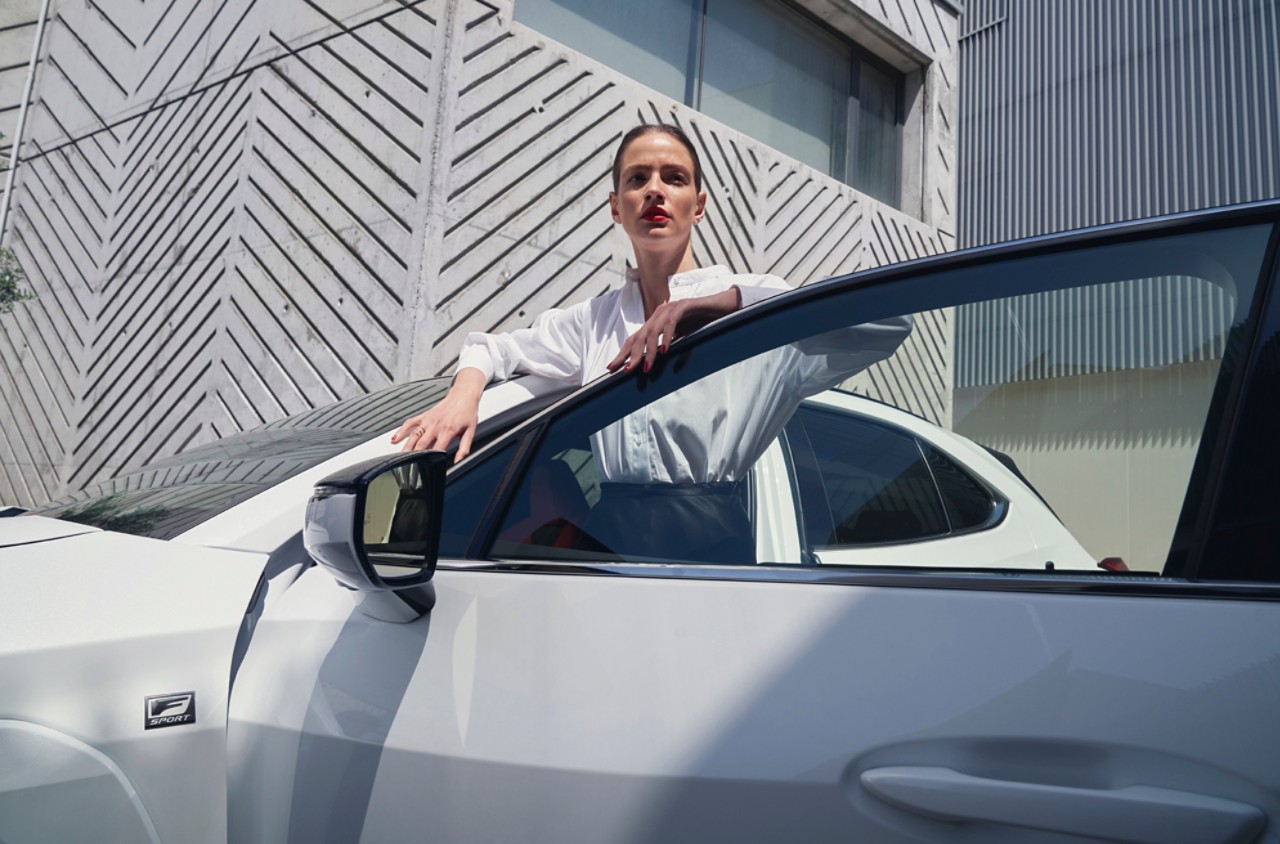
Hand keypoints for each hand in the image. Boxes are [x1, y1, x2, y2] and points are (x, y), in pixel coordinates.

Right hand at [391, 369, 485, 461]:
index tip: (426, 468)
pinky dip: (401, 431)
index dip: (431, 460)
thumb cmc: (467, 413)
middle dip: (414, 456)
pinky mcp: (424, 416)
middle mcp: (435, 425)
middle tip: (408, 468)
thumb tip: (458, 461)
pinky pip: (409, 423)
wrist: (463, 396)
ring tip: (400, 458)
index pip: (436, 449)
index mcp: (447, 430)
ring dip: (406, 447)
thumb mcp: (470, 432)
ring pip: (413, 435)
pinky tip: (395, 439)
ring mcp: (428, 420)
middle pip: (421, 444)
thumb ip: (464, 448)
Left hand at [607, 287, 740, 372]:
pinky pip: (671, 323)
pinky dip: (666, 338)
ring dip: (648, 351)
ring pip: (653, 331)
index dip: (623, 353)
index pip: (635, 338)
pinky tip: (664, 351)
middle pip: (639, 336)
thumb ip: (667, 348)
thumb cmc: (701, 323)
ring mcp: (670, 308)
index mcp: (656, 321)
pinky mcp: (684, 306)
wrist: (721, 306)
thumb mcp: (681, 338)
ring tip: (646, 367)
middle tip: (625, 371)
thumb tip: (652, 367)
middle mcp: (659, 313)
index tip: (612, 368)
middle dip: (630, 355)